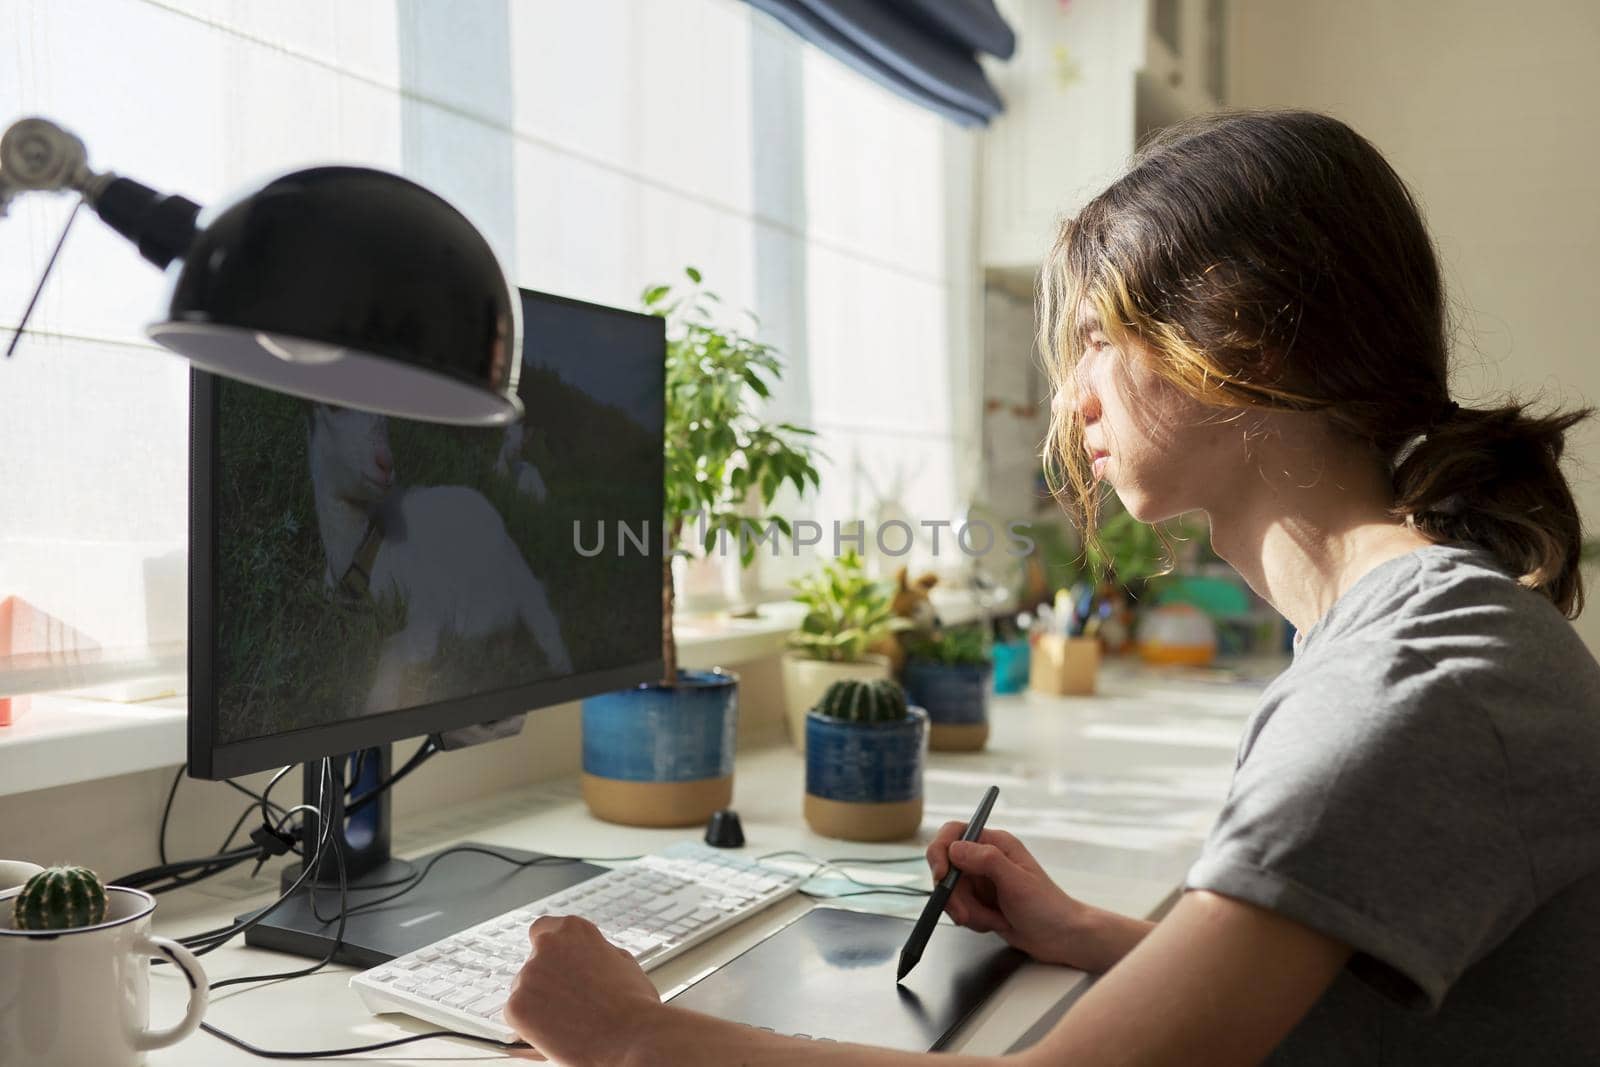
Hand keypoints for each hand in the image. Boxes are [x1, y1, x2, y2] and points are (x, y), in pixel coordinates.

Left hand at [503, 916, 662, 1065]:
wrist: (631, 1037)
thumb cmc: (634, 1005)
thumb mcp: (622, 962)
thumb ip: (597, 954)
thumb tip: (590, 958)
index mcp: (574, 930)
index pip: (544, 929)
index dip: (549, 951)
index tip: (554, 965)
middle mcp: (547, 946)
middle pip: (534, 963)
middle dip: (546, 981)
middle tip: (567, 1003)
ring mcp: (528, 975)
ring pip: (525, 990)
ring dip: (539, 1003)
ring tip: (569, 1022)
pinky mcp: (516, 1006)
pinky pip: (517, 1015)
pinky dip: (531, 1026)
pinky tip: (557, 1033)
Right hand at [926, 823, 1091, 966]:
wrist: (1061, 938)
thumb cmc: (1047, 907)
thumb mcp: (1017, 882)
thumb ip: (986, 860)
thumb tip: (954, 849)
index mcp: (995, 843)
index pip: (953, 834)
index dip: (940, 852)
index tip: (941, 876)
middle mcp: (985, 858)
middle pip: (947, 868)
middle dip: (954, 895)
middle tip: (966, 915)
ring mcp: (981, 881)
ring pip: (951, 892)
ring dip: (967, 912)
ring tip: (993, 920)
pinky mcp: (980, 901)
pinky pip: (959, 908)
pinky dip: (973, 920)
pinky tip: (995, 923)